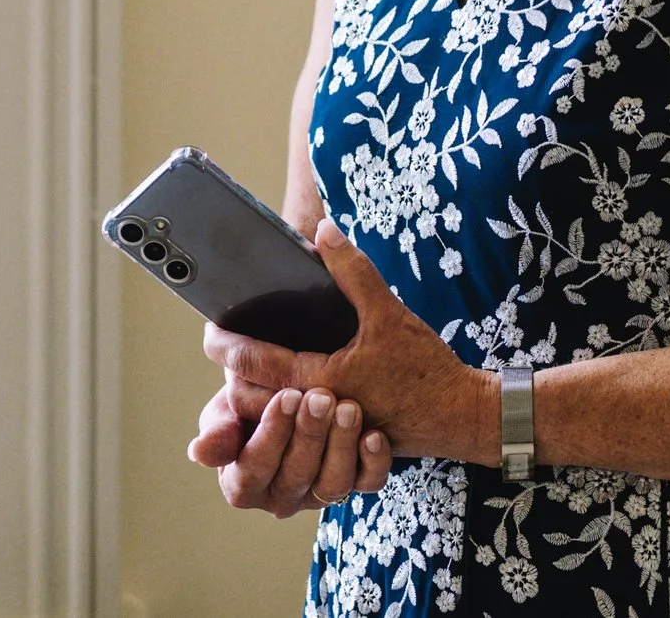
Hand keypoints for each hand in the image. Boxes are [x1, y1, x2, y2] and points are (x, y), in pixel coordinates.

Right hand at [189, 378, 390, 516]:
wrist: (287, 392)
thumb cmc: (250, 401)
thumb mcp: (227, 409)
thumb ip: (218, 429)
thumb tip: (199, 452)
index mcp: (243, 485)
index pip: (254, 470)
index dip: (271, 435)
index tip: (286, 396)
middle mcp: (281, 497)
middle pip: (296, 476)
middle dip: (310, 434)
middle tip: (321, 397)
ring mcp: (319, 494)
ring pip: (333, 484)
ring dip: (342, 445)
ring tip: (348, 408)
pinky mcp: (355, 484)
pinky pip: (368, 483)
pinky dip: (374, 462)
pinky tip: (374, 434)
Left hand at [202, 219, 491, 465]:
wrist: (461, 416)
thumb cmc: (425, 370)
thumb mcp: (388, 313)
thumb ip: (353, 272)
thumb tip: (324, 232)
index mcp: (320, 382)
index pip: (254, 366)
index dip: (226, 347)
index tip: (209, 333)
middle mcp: (317, 412)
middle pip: (252, 401)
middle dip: (232, 378)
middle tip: (221, 349)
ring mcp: (327, 430)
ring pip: (274, 418)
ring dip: (256, 396)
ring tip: (245, 368)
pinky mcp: (341, 437)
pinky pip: (299, 427)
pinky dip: (285, 409)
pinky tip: (286, 387)